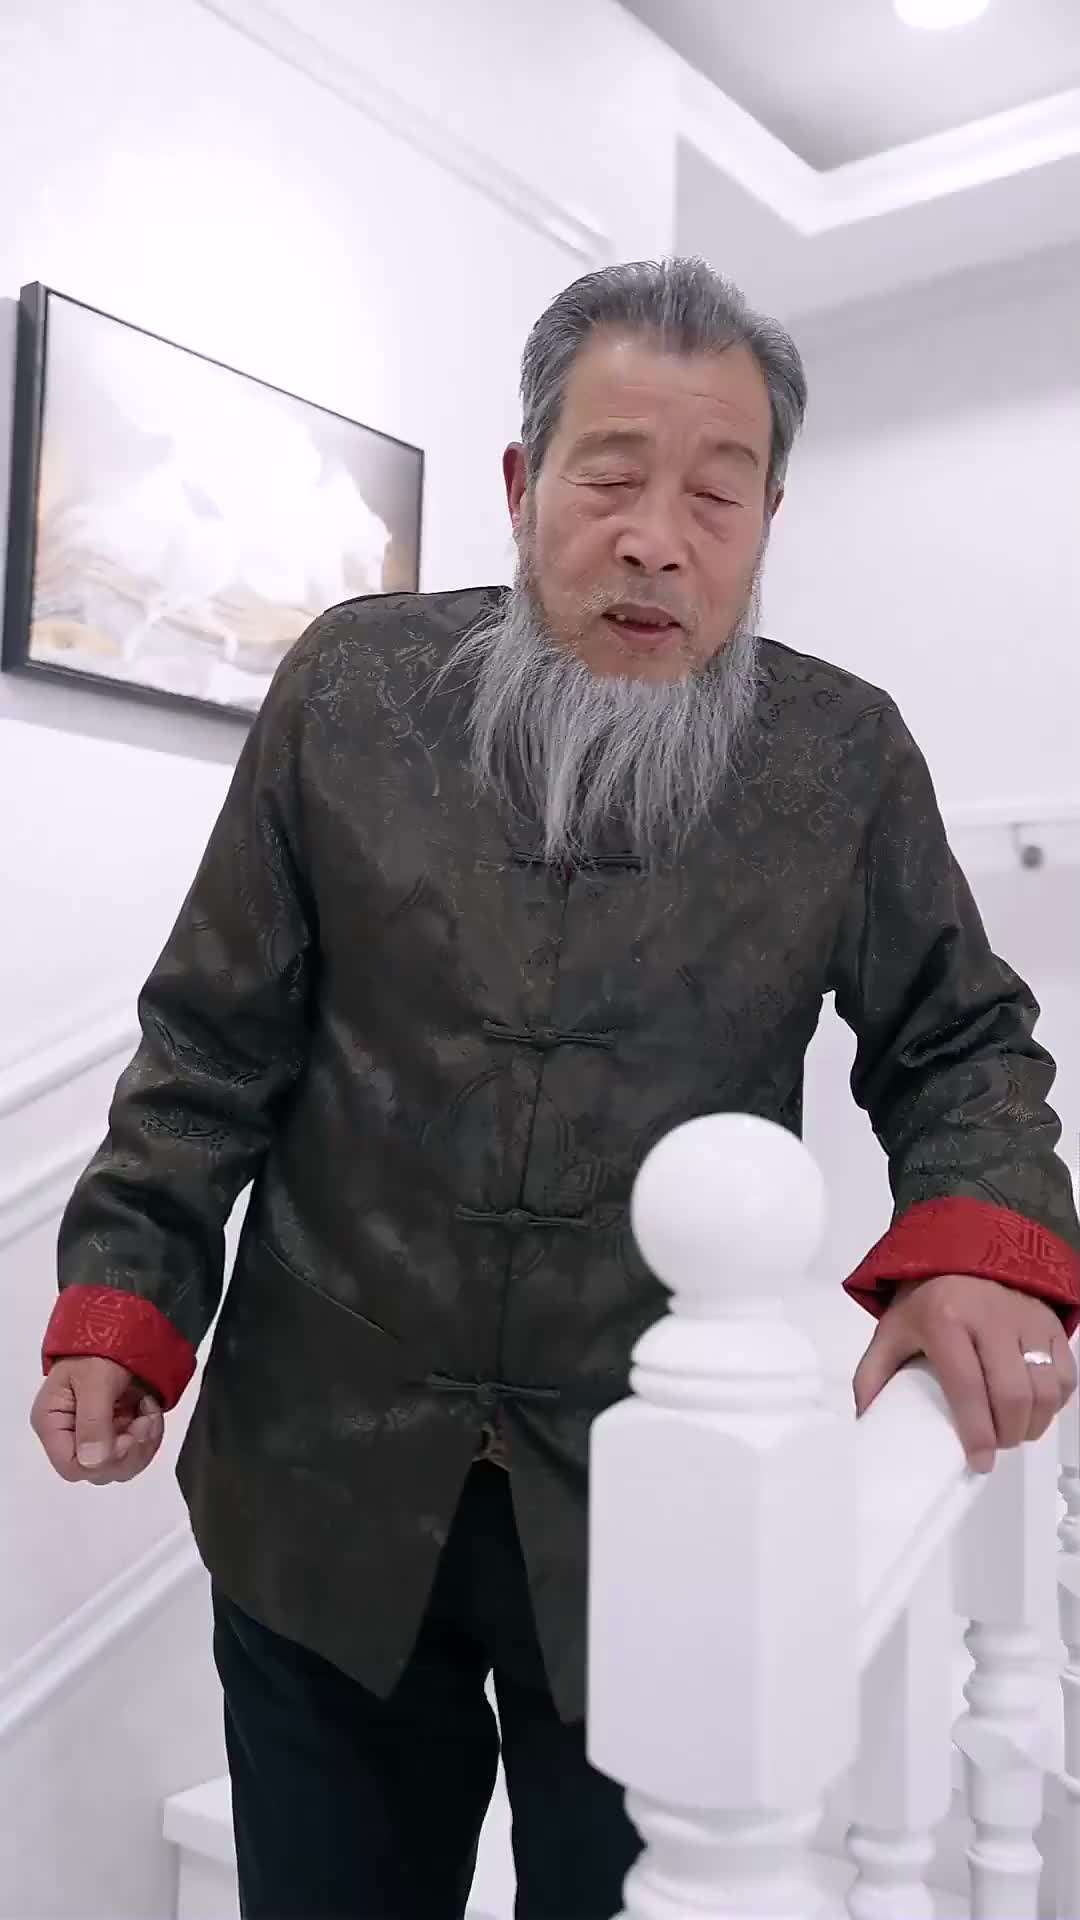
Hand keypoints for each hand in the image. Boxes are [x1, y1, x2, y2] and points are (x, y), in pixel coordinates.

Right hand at [30, 1356, 164, 1484]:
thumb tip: (93, 1462)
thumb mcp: (95, 1379)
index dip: (102, 1462)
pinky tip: (151, 1410)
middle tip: (145, 1418)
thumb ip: (94, 1421)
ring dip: (144, 1442)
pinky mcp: (116, 1429)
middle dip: (130, 1450)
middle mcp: (70, 1434)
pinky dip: (149, 1434)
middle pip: (100, 1470)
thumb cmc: (98, 1345)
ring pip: (122, 1465)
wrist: (118, 1323)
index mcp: (53, 1423)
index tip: (127, 1437)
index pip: (72, 1466)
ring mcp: (95, 1433)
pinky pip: (135, 1450)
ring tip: (149, 1410)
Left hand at [853, 1273, 1075, 1472]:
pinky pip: (1066, 1375)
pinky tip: (1034, 1412)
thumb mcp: (892, 1331)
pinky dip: (1055, 1404)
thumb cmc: (926, 1303)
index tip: (979, 1461)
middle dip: (1008, 1434)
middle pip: (1013, 1394)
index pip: (967, 1387)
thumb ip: (872, 1374)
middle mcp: (992, 1316)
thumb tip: (866, 1421)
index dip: (976, 1432)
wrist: (963, 1255)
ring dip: (1034, 1424)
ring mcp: (1028, 1318)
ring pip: (1045, 1388)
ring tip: (1014, 1433)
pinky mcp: (1051, 1323)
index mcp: (946, 1319)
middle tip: (996, 1447)